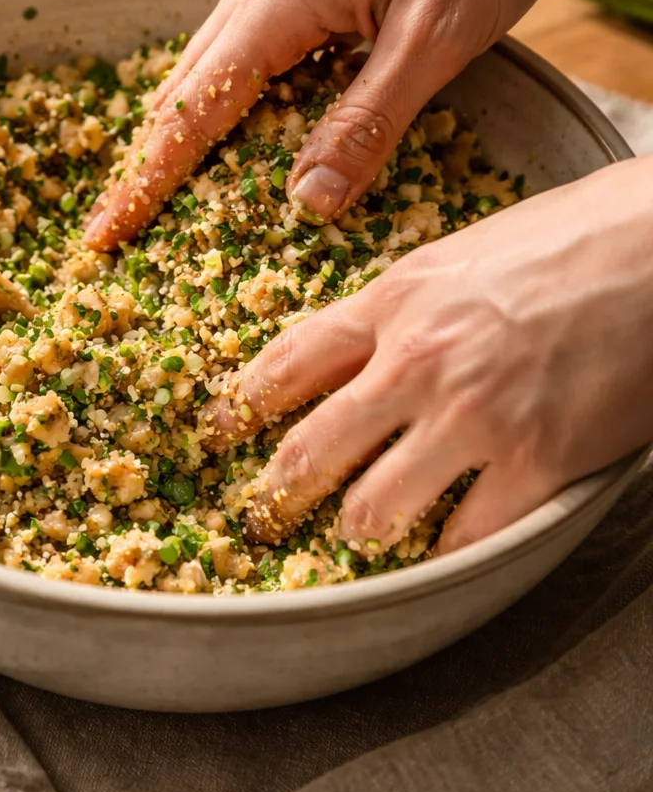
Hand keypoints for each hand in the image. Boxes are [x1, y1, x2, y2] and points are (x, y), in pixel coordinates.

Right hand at [84, 0, 652, 254]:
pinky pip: (251, 42)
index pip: (188, 111)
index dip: (144, 181)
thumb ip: (367, 122)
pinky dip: (238, 94)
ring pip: (215, 63)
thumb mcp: (436, 37)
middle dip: (153, 162)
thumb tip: (306, 204)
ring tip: (181, 196)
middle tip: (131, 233)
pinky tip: (260, 128)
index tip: (102, 237)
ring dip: (194, 129)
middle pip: (183, 87)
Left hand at [204, 158, 652, 553]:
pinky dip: (445, 554)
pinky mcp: (536, 462)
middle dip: (278, 493)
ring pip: (372, 511)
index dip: (240, 407)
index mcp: (395, 300)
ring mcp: (474, 416)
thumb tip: (357, 349)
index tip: (219, 431)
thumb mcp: (462, 253)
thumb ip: (402, 306)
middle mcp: (417, 361)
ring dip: (360, 532)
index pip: (286, 364)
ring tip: (360, 539)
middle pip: (309, 449)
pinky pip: (463, 539)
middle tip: (267, 516)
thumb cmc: (572, 238)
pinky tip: (440, 552)